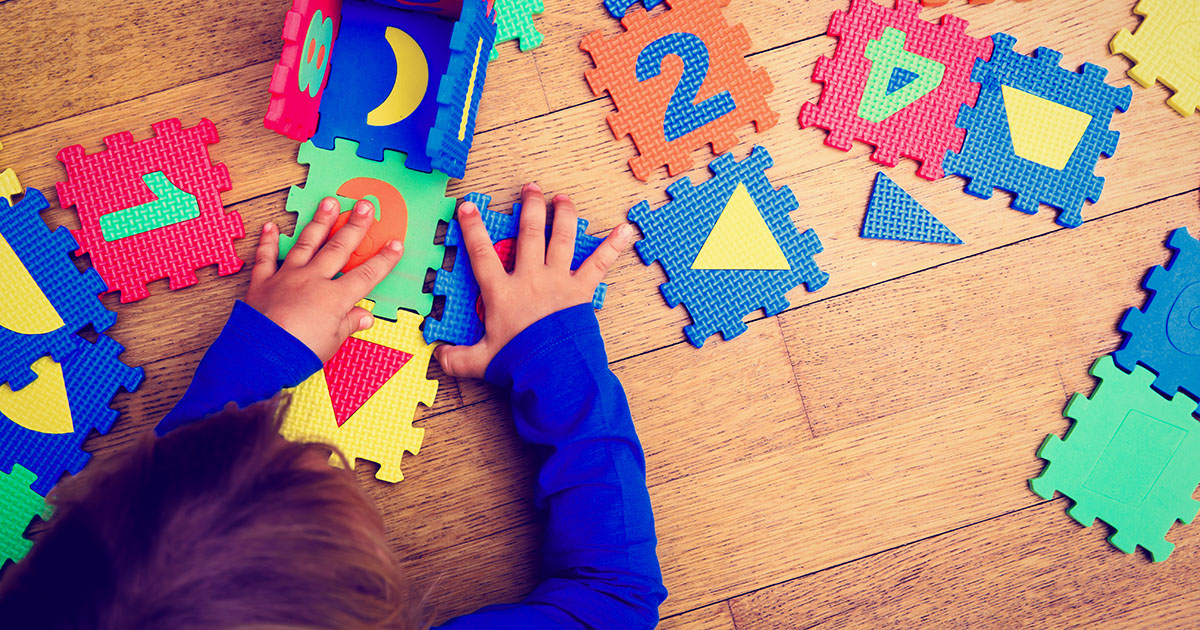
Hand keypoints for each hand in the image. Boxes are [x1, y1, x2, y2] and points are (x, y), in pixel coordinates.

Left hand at [245, 197, 402, 361]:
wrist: (260, 356)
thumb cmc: (299, 353)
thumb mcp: (332, 343)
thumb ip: (348, 324)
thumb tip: (364, 317)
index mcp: (334, 298)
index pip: (366, 275)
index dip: (384, 260)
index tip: (395, 244)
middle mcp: (313, 280)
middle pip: (339, 248)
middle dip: (355, 226)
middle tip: (364, 205)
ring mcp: (287, 278)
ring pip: (307, 244)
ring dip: (320, 222)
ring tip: (329, 202)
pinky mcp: (263, 283)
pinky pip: (266, 258)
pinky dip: (268, 242)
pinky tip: (271, 226)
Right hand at [434, 183, 631, 378]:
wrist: (554, 371)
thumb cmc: (519, 363)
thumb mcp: (481, 361)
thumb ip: (457, 357)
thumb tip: (437, 356)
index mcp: (502, 292)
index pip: (481, 253)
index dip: (472, 228)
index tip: (468, 206)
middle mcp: (530, 279)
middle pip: (529, 234)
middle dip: (529, 208)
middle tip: (531, 188)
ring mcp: (558, 281)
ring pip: (561, 239)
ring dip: (563, 215)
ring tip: (563, 199)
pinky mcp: (581, 290)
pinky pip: (598, 264)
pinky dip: (613, 246)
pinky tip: (626, 230)